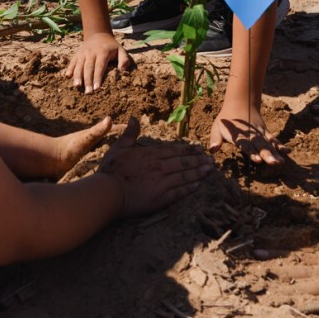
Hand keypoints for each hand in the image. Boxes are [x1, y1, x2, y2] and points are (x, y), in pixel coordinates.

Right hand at [65, 32, 132, 92]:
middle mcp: (91, 52)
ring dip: (77, 76)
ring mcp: (83, 53)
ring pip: (79, 65)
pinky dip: (69, 69)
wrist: (98, 35)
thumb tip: (123, 69)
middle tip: (88, 92)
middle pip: (88, 68)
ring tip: (77, 86)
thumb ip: (124, 59)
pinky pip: (72, 61)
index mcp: (102, 52)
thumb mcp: (121, 50)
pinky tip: (67, 76)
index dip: (97, 77)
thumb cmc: (111, 46)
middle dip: (87, 80)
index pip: (99, 66)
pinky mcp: (77, 54)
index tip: (96, 88)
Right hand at [96, 117, 213, 216]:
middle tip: (211, 159)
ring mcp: (161, 184)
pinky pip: (179, 193)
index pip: (174, 151)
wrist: (107, 193)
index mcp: (151, 155)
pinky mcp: (160, 199)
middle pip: (183, 163)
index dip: (188, 150)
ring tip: (209, 170)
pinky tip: (198, 185)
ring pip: (184, 176)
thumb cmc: (111, 170)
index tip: (199, 149)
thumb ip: (130, 133)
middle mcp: (159, 168)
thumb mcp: (119, 147)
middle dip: (198, 160)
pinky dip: (190, 188)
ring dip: (198, 172)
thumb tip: (134, 118)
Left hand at [208, 109, 288, 164]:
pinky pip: (273, 140)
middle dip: (267, 155)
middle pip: (260, 146)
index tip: (257, 160)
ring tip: (281, 162)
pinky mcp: (265, 133)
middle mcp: (251, 135)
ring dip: (275, 153)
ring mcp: (260, 134)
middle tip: (273, 163)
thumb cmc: (226, 119)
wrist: (240, 103)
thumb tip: (212, 150)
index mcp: (239, 135)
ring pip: (268, 144)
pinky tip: (287, 152)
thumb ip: (215, 139)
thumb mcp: (217, 127)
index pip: (246, 145)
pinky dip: (280, 146)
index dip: (252, 153)